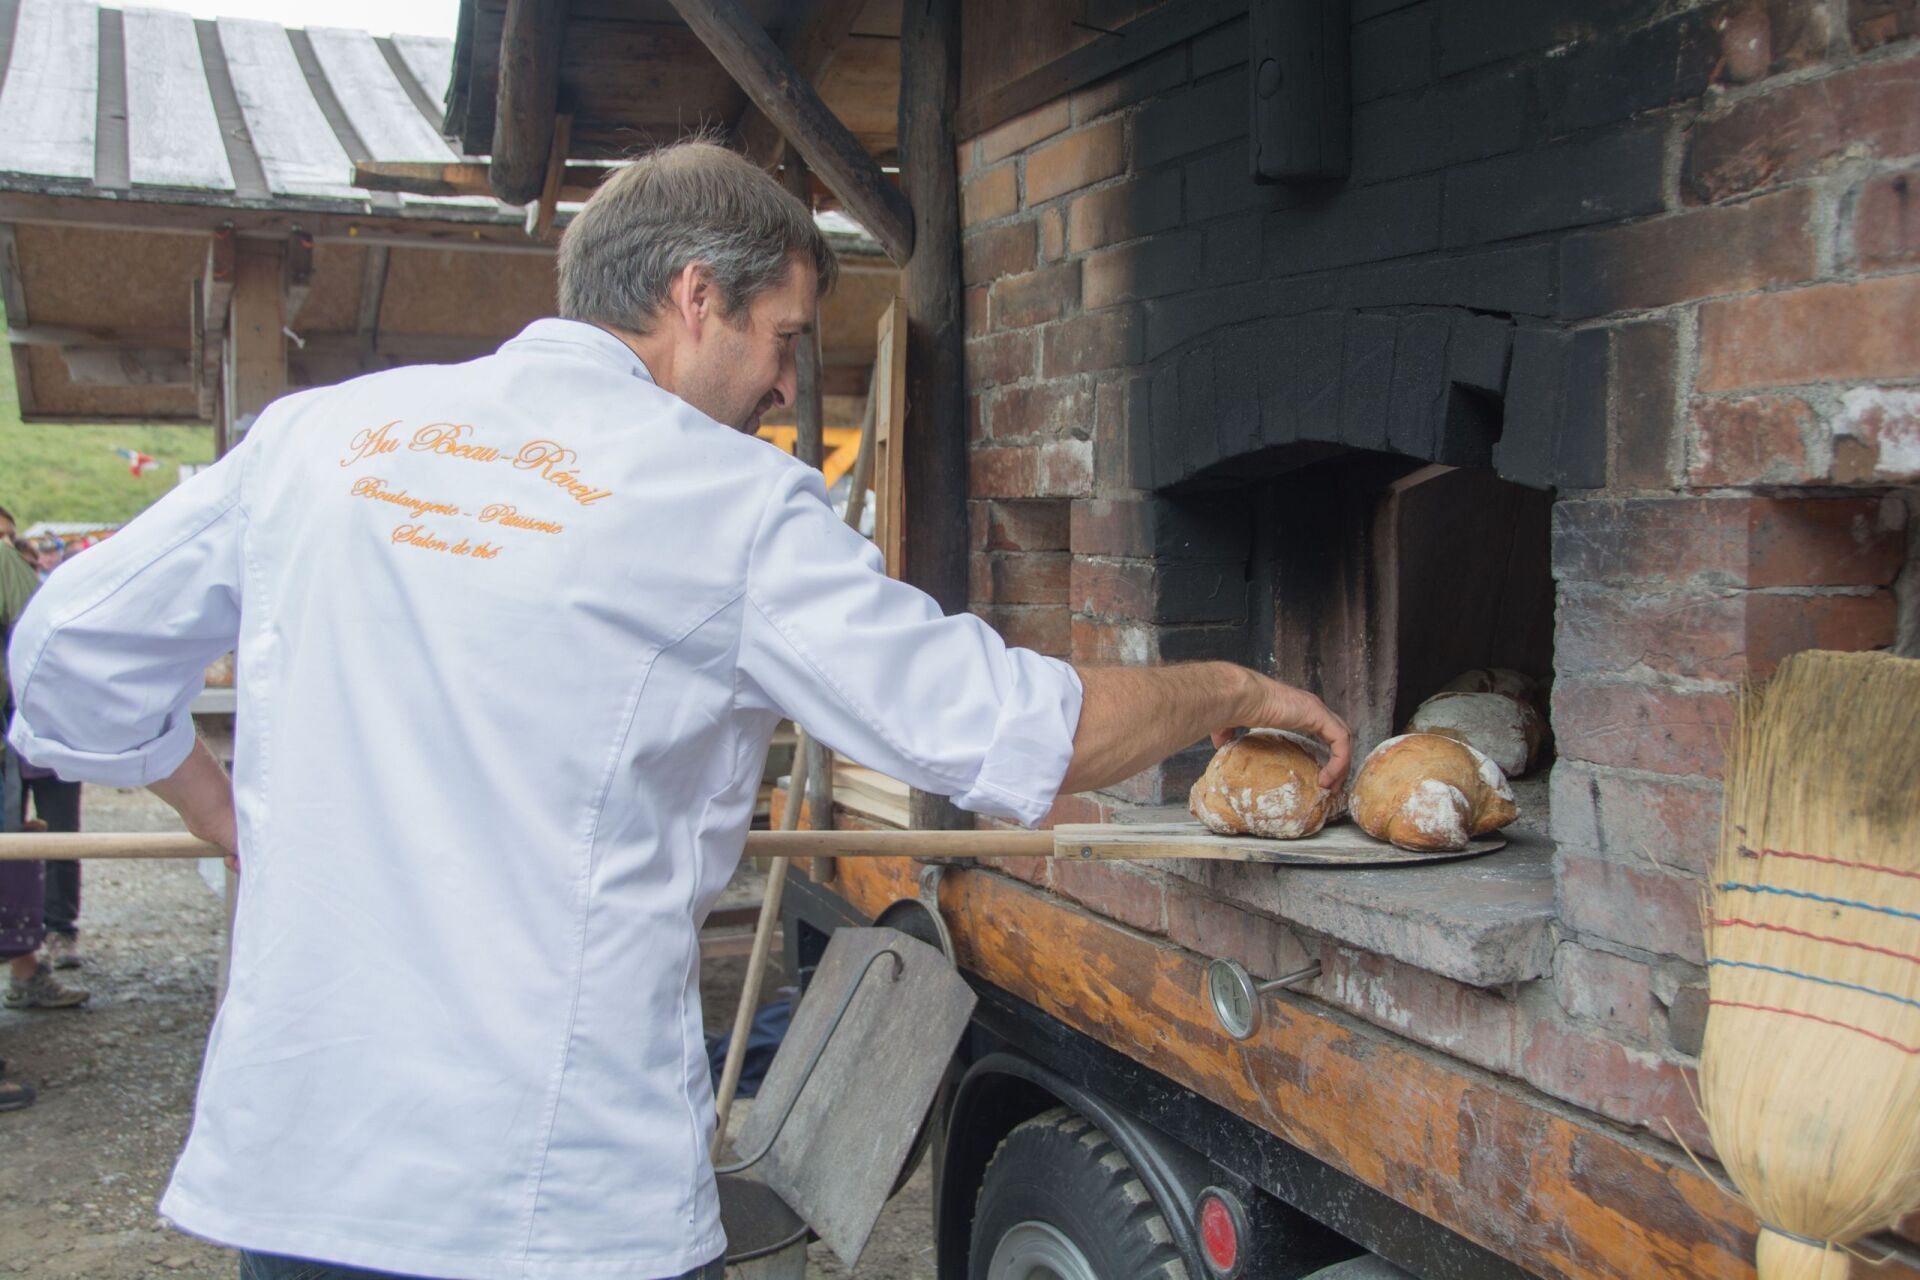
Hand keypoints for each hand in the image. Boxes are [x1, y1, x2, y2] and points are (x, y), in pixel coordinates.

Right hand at [1212, 673, 1352, 790]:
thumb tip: (1221, 746)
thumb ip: (1230, 734)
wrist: (1237, 697)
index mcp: (1295, 709)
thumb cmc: (1232, 706)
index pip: (1322, 730)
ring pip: (1344, 739)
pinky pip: (1340, 742)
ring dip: (1341, 765)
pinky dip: (1339, 762)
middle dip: (1339, 762)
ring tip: (1330, 786)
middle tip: (1330, 785)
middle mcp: (1309, 707)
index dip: (1325, 753)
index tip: (1318, 776)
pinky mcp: (1318, 714)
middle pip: (1338, 735)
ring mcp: (1316, 709)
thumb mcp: (1230, 724)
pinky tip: (1327, 778)